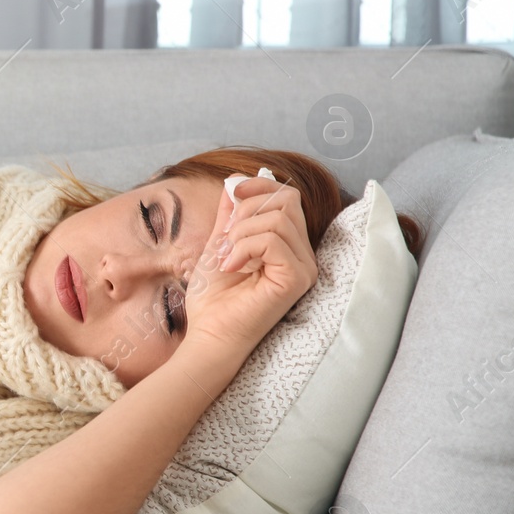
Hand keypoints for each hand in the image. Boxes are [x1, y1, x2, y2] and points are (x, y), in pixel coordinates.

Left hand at [182, 174, 318, 358]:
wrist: (209, 332)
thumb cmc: (213, 296)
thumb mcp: (219, 242)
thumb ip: (230, 213)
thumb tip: (235, 181)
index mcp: (288, 243)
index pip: (287, 196)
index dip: (258, 186)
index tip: (231, 194)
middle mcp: (303, 253)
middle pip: (287, 201)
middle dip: (246, 211)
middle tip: (226, 240)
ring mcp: (304, 266)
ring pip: (279, 219)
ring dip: (241, 233)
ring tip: (227, 257)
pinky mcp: (297, 278)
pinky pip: (274, 241)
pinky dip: (244, 248)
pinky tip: (232, 266)